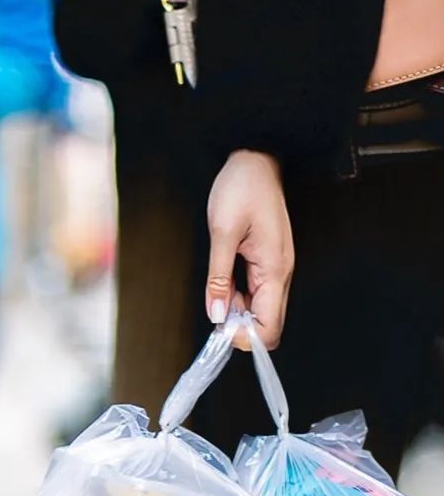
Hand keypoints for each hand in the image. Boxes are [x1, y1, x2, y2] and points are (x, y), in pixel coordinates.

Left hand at [206, 150, 293, 349]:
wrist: (255, 159)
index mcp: (274, 269)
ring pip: (261, 309)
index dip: (246, 337)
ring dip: (238, 312)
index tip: (221, 330)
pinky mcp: (268, 262)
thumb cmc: (242, 187)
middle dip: (241, 327)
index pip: (270, 325)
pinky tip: (223, 287)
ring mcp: (276, 268)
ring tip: (216, 294)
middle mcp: (280, 273)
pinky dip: (239, 298)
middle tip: (215, 313)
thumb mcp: (222, 232)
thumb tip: (217, 314)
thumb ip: (219, 277)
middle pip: (268, 322)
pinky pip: (257, 293)